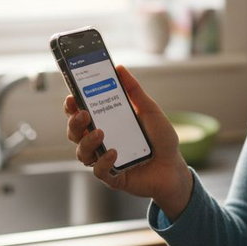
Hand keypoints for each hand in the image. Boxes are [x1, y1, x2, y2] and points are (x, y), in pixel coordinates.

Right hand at [64, 65, 191, 217]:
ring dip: (86, 141)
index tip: (72, 97)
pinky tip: (113, 153)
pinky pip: (99, 171)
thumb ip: (134, 91)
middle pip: (75, 132)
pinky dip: (103, 161)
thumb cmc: (161, 139)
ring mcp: (104, 160)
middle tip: (83, 113)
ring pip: (82, 152)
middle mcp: (101, 142)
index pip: (80, 114)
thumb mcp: (149, 110)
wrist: (174, 167)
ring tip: (100, 133)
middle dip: (74, 122)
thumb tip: (119, 69)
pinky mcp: (112, 177)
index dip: (72, 106)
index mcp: (106, 123)